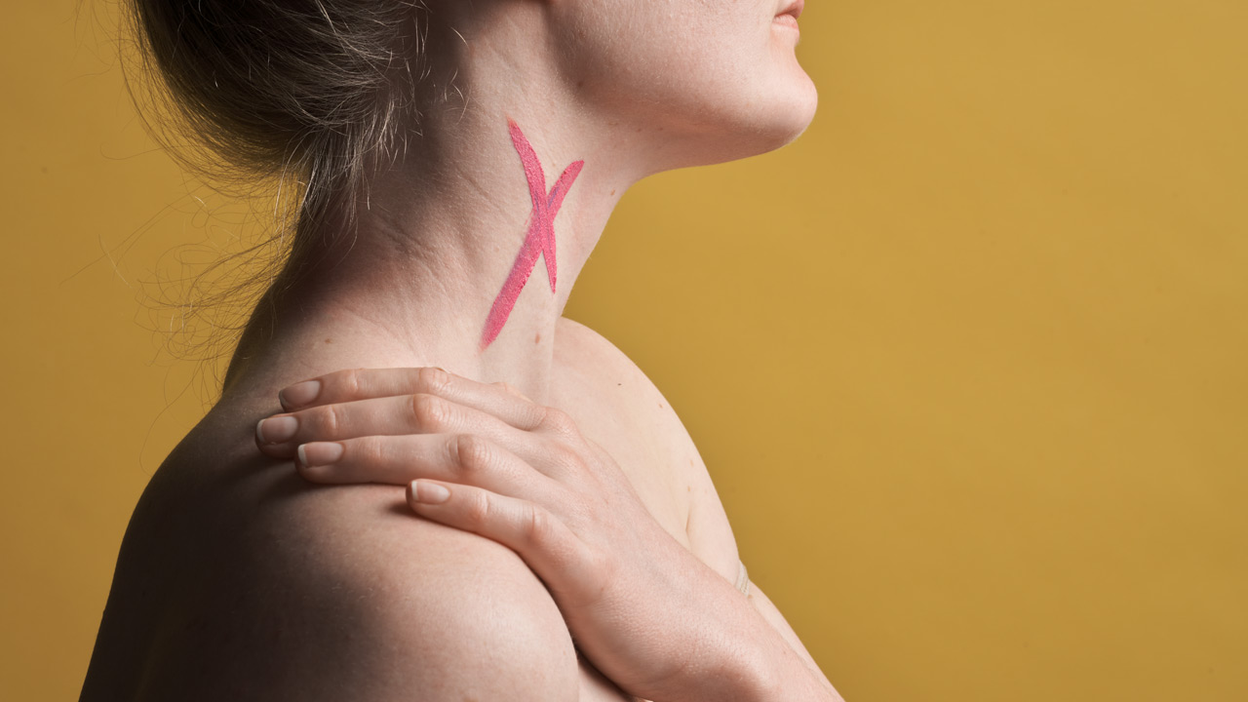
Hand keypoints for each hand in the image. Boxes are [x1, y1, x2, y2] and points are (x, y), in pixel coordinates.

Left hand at [254, 368, 766, 700]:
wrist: (692, 623)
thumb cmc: (604, 564)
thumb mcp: (546, 498)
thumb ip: (488, 468)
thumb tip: (406, 464)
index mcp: (539, 425)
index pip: (433, 384)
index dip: (356, 385)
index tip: (290, 394)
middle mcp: (553, 444)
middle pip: (432, 408)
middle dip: (342, 412)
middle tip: (269, 427)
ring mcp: (570, 493)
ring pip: (459, 452)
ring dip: (376, 451)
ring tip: (306, 460)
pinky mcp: (584, 552)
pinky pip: (514, 517)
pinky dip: (460, 502)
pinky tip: (409, 499)